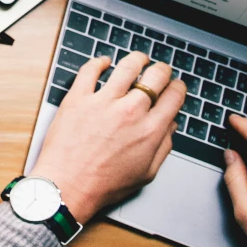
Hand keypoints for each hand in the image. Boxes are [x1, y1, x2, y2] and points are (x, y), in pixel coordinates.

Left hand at [30, 51, 184, 222]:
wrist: (68, 186)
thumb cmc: (104, 185)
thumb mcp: (145, 174)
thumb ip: (162, 147)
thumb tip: (170, 127)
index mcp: (149, 130)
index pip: (173, 96)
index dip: (178, 87)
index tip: (176, 86)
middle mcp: (130, 112)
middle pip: (155, 76)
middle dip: (163, 70)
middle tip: (161, 70)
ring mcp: (103, 102)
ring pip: (127, 66)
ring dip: (137, 59)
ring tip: (139, 59)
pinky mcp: (78, 97)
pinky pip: (90, 70)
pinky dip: (99, 62)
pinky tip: (103, 62)